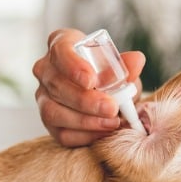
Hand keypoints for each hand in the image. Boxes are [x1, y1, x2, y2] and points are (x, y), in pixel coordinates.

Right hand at [32, 29, 145, 146]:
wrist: (106, 97)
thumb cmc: (109, 75)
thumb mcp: (120, 69)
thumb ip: (126, 66)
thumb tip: (137, 60)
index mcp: (61, 45)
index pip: (60, 51)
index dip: (73, 66)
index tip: (91, 81)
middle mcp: (46, 70)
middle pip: (57, 84)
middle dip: (86, 100)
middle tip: (112, 107)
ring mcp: (43, 97)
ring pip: (53, 111)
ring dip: (85, 121)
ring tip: (112, 122)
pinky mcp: (49, 122)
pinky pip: (60, 132)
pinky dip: (83, 136)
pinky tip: (102, 133)